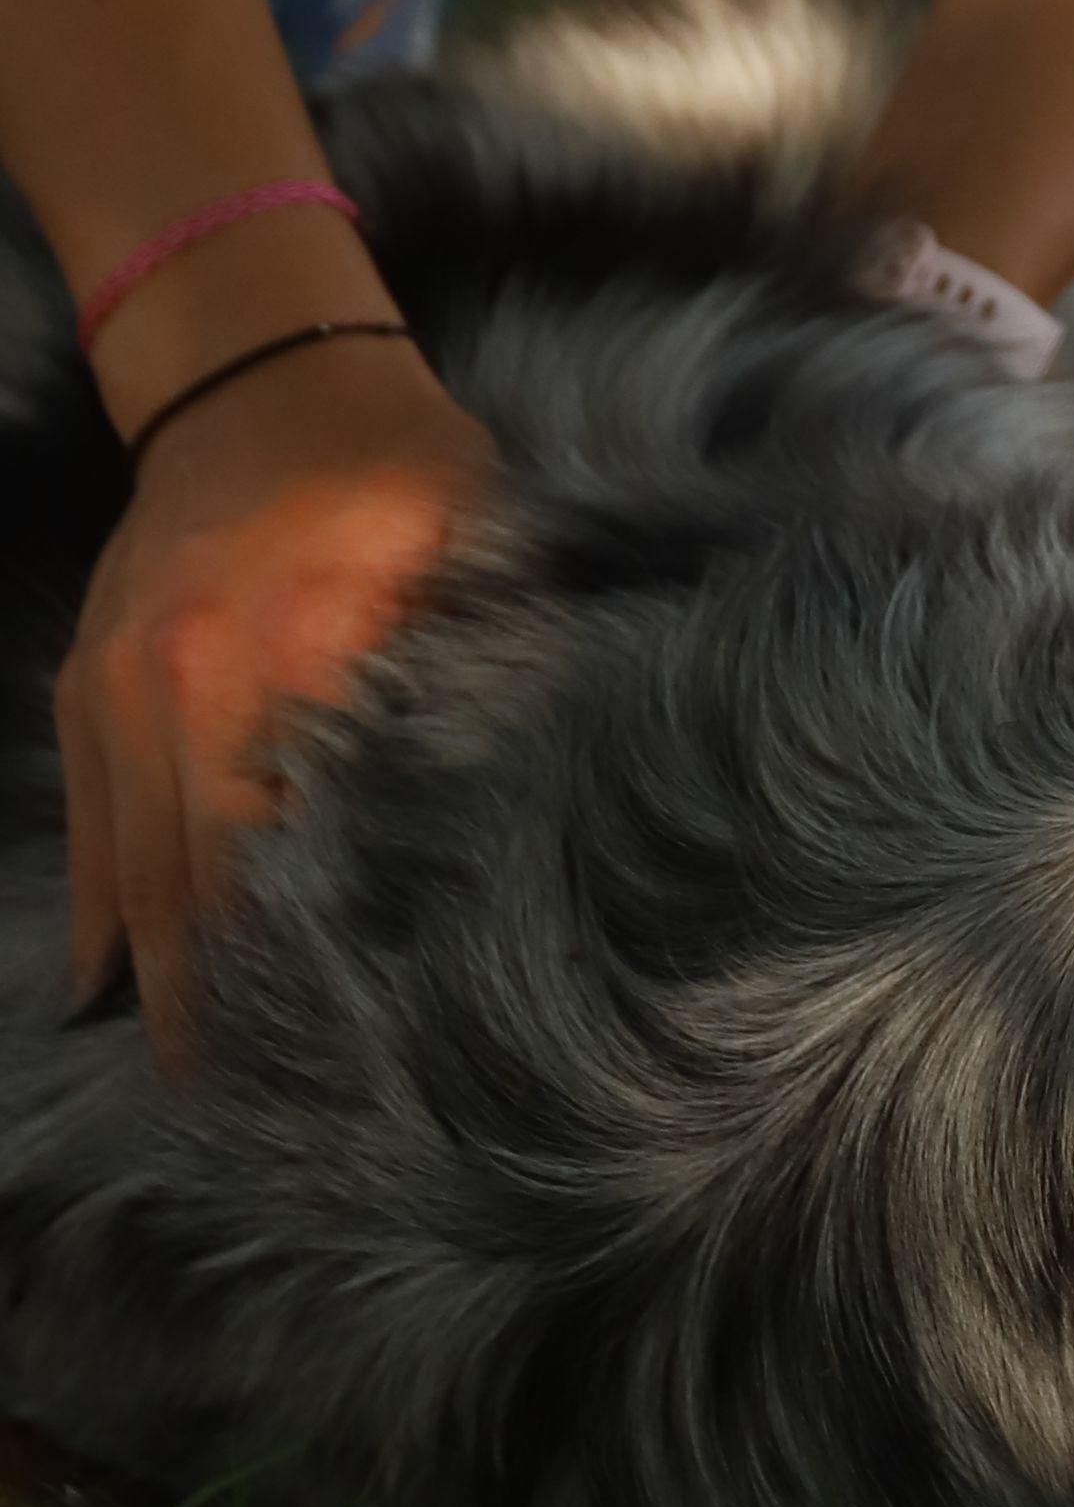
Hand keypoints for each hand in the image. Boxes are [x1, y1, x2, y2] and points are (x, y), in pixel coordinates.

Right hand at [57, 331, 498, 1063]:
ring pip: (132, 879)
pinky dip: (106, 919)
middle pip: (200, 893)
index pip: (300, 855)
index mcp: (300, 654)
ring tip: (200, 1094)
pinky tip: (122, 1002)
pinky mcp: (87, 686)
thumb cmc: (404, 468)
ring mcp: (122, 691)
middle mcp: (189, 684)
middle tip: (274, 1132)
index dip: (319, 969)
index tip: (359, 1072)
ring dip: (163, 989)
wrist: (262, 375)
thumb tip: (553, 810)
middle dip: (230, 1016)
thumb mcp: (483, 549)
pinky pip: (88, 832)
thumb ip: (498, 673)